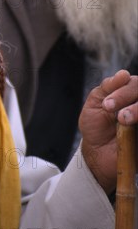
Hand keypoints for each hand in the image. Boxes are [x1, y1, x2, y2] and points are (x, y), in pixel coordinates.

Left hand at [79, 70, 137, 193]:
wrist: (96, 153)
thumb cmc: (96, 126)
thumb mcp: (95, 103)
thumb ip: (107, 87)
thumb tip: (123, 74)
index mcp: (129, 93)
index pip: (135, 84)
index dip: (122, 92)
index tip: (106, 105)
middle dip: (127, 99)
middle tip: (115, 113)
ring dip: (137, 110)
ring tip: (124, 120)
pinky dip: (137, 127)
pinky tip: (131, 133)